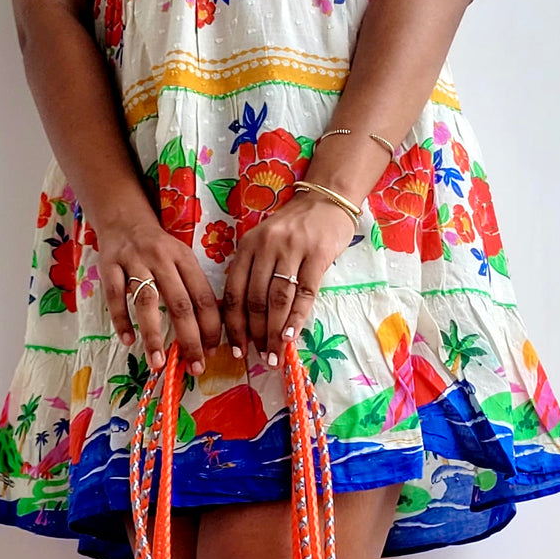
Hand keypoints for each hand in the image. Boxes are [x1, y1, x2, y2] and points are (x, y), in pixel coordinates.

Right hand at [98, 212, 223, 373]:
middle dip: (190, 339)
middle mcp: (162, 258)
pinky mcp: (109, 265)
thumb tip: (205, 334)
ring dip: (153, 335)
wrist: (123, 218)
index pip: (204, 297)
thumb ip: (191, 289)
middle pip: (180, 303)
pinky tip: (128, 341)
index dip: (211, 327)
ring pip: (147, 301)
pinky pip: (115, 296)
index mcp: (185, 258)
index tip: (211, 353)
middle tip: (194, 367)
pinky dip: (121, 320)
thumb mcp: (180, 260)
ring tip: (157, 362)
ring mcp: (134, 261)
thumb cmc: (157, 248)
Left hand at [221, 192, 357, 366]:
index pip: (234, 292)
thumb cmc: (292, 230)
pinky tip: (291, 336)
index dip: (234, 326)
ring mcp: (292, 249)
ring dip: (275, 332)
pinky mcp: (317, 254)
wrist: (325, 200)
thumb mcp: (264, 245)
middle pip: (255, 299)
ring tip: (275, 355)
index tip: (237, 350)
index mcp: (247, 247)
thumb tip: (247, 323)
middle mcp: (266, 247)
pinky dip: (297, 318)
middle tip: (261, 358)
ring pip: (278, 299)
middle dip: (256, 334)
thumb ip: (253, 275)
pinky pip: (305, 293)